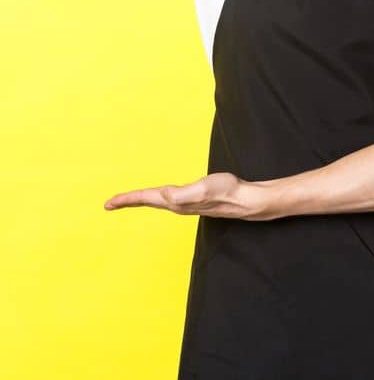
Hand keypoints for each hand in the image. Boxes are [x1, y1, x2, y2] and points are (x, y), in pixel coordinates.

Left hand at [104, 172, 268, 219]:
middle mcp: (177, 204)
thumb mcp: (203, 188)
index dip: (126, 200)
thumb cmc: (226, 192)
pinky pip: (167, 200)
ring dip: (141, 201)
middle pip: (147, 202)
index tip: (108, 203)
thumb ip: (183, 193)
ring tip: (129, 200)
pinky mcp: (193, 200)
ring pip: (156, 202)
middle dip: (129, 202)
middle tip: (111, 204)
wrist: (245, 200)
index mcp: (175, 201)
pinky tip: (160, 197)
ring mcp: (185, 203)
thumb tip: (164, 195)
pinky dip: (156, 198)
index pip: (145, 199)